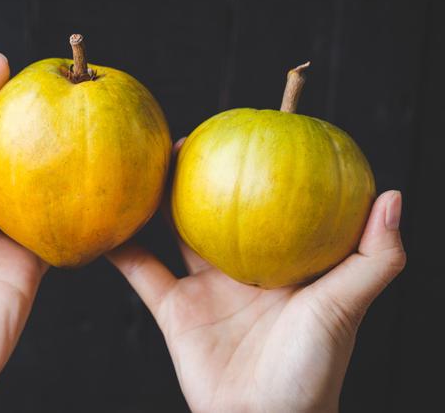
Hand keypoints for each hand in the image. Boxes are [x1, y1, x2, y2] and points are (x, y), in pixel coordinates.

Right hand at [108, 142, 405, 412]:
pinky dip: (121, 249)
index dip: (254, 169)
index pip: (265, 203)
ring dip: (156, 201)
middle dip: (199, 176)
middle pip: (214, 210)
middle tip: (183, 140)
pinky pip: (141, 272)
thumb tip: (393, 194)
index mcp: (278, 261)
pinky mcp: (173, 311)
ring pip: (173, 232)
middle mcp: (239, 268)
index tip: (242, 131)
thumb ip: (376, 256)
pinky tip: (106, 222)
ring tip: (140, 165)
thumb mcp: (348, 305)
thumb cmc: (314, 368)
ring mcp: (204, 288)